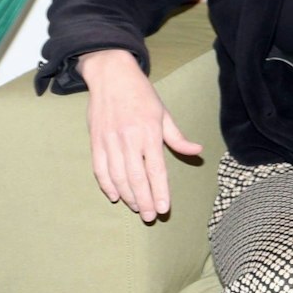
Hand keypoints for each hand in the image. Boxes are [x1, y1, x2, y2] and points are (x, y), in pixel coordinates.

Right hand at [79, 49, 202, 222]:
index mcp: (149, 133)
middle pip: (137, 178)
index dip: (160, 191)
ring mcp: (109, 141)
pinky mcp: (95, 141)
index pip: (156, 169)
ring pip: (118, 177)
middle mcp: (129, 139)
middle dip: (145, 200)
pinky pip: (100, 169)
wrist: (111, 76)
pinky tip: (115, 196)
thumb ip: (177, 137)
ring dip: (128, 196)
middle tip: (152, 216)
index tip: (165, 208)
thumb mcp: (164, 113)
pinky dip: (107, 185)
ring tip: (138, 208)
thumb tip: (197, 152)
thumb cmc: (142, 95)